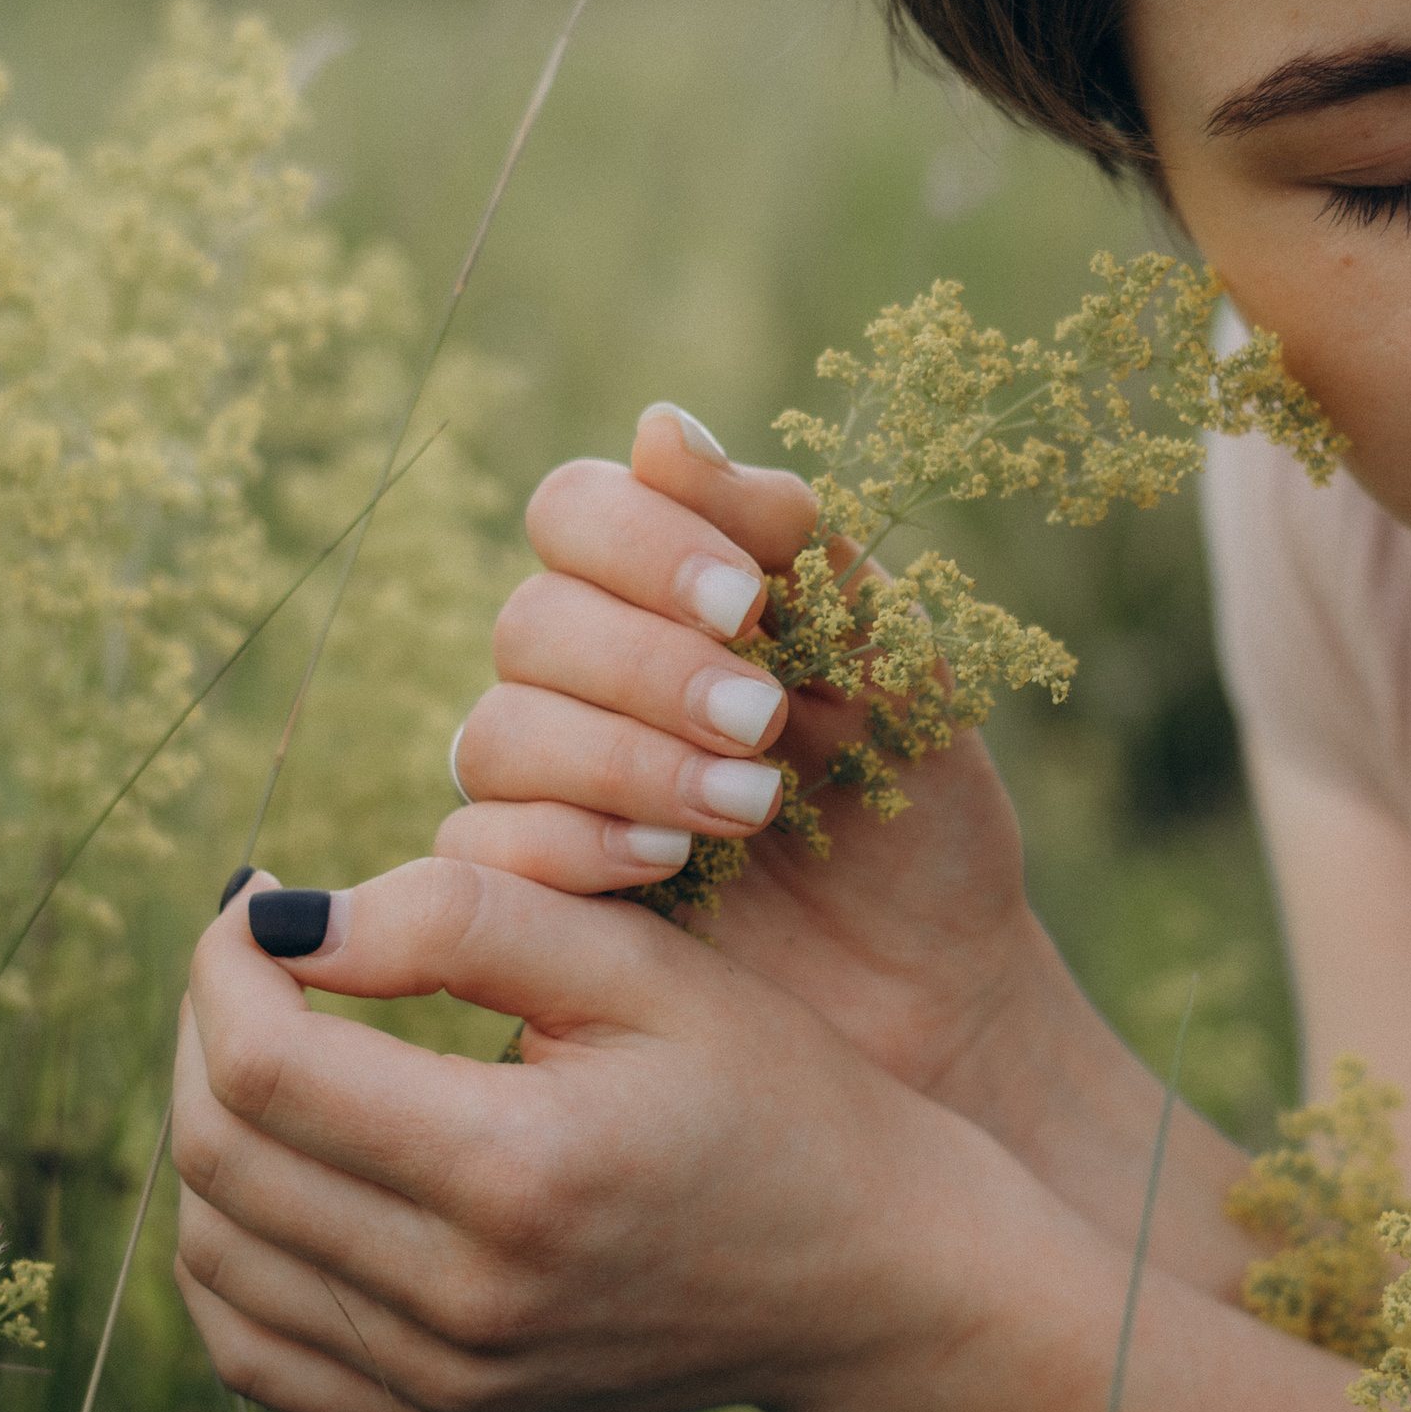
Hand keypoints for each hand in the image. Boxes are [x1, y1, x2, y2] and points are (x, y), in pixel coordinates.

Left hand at [172, 861, 1021, 1411]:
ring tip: (279, 1040)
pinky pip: (255, 1350)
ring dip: (212, 1128)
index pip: (270, 1068)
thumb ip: (468, 920)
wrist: (866, 1279)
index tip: (260, 896)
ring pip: (215, 1253)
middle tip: (262, 954)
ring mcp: (447, 1385)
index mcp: (521, 1173)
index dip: (227, 963)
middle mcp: (465, 1304)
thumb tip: (290, 921)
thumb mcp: (648, 970)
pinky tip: (285, 1166)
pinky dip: (232, 1250)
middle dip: (209, 1026)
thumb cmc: (771, 1092)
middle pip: (221, 1157)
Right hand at [436, 404, 1051, 1106]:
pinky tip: (668, 864)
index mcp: (669, 596)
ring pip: (495, 732)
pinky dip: (568, 846)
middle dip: (649, 668)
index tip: (750, 603)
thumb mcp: (894, 665)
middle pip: (531, 622)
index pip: (576, 510)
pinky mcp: (530, 898)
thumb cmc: (917, 809)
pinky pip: (475, 849)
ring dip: (622, 761)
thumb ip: (791, 542)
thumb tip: (659, 427)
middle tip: (764, 721)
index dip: (640, 542)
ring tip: (750, 806)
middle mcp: (587, 679)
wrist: (935, 984)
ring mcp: (548, 790)